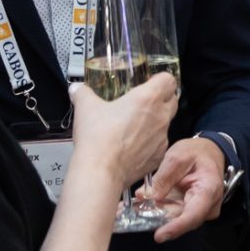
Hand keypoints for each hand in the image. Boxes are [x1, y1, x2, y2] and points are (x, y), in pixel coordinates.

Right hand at [67, 75, 177, 192]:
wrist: (101, 171)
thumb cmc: (98, 138)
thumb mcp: (85, 107)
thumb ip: (82, 93)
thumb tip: (76, 89)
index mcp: (148, 98)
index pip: (169, 80)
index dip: (160, 79)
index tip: (150, 83)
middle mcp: (160, 117)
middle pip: (172, 101)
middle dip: (162, 99)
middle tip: (143, 103)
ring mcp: (161, 139)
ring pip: (166, 125)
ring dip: (155, 123)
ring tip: (134, 127)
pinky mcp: (158, 157)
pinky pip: (159, 145)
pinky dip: (150, 144)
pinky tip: (132, 146)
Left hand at [143, 136, 228, 241]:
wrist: (208, 153)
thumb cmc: (197, 153)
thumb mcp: (178, 157)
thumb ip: (164, 177)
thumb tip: (149, 197)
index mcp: (209, 190)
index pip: (194, 214)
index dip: (176, 227)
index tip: (159, 235)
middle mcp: (208, 206)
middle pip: (181, 220)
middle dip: (157, 219)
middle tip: (133, 215)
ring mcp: (199, 211)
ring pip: (174, 219)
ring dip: (154, 215)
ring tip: (132, 208)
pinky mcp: (189, 212)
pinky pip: (172, 216)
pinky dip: (157, 211)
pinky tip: (140, 206)